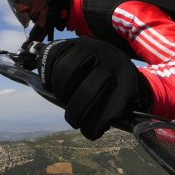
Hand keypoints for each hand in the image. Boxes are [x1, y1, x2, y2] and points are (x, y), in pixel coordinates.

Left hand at [37, 37, 152, 139]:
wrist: (140, 86)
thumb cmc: (103, 80)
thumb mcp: (86, 65)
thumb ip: (64, 67)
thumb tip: (34, 80)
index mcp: (85, 43)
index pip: (54, 53)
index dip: (46, 74)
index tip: (49, 89)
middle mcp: (100, 49)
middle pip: (65, 73)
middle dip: (62, 97)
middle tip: (68, 109)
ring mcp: (116, 66)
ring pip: (85, 94)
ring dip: (75, 115)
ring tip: (76, 122)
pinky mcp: (130, 87)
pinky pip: (105, 112)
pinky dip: (94, 127)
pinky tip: (92, 131)